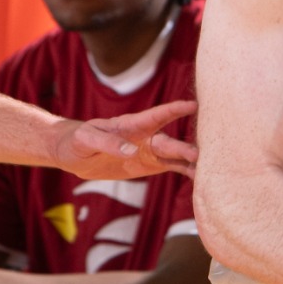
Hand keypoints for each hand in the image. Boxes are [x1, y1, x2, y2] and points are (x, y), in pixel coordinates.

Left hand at [60, 100, 198, 178]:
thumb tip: (132, 151)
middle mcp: (145, 136)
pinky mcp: (149, 165)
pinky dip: (187, 172)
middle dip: (184, 148)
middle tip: (200, 155)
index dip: (174, 110)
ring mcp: (149, 151)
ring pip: (175, 155)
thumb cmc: (77, 140)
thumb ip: (108, 142)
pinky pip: (172, 168)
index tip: (193, 106)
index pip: (155, 116)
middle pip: (169, 141)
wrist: (72, 153)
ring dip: (191, 161)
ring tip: (210, 169)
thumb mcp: (86, 139)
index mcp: (131, 125)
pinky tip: (203, 178)